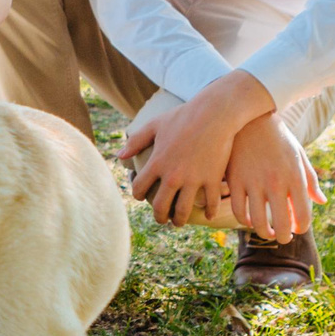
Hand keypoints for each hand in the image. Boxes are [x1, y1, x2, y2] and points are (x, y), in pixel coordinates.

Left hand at [118, 105, 233, 225]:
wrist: (214, 113)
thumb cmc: (183, 116)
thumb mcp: (155, 125)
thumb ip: (136, 141)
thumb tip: (119, 156)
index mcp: (157, 162)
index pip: (139, 187)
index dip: (138, 194)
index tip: (141, 196)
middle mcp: (173, 175)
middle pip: (161, 206)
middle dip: (159, 216)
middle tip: (162, 219)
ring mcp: (194, 179)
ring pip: (183, 210)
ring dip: (180, 220)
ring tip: (179, 221)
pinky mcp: (213, 179)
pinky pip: (210, 203)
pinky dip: (209, 212)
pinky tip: (207, 215)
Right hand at [223, 114, 322, 241]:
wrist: (250, 118)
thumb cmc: (278, 138)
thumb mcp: (299, 155)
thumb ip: (311, 181)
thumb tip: (321, 202)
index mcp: (295, 177)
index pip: (303, 216)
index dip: (301, 227)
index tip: (298, 228)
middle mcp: (275, 183)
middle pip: (281, 225)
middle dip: (284, 237)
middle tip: (284, 237)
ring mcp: (253, 183)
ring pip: (257, 223)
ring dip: (264, 233)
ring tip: (267, 232)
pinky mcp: (235, 180)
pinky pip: (238, 211)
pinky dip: (244, 220)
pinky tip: (249, 219)